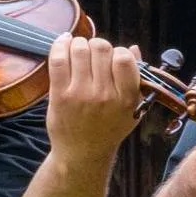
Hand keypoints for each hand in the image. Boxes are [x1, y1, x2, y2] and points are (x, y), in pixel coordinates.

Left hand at [44, 33, 142, 164]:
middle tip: (94, 54)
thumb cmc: (109, 130)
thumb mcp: (132, 109)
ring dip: (79, 44)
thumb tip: (133, 48)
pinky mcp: (59, 95)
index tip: (113, 58)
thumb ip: (136, 79)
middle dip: (98, 45)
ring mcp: (80, 95)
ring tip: (79, 50)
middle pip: (101, 48)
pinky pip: (59, 60)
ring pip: (79, 49)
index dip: (118, 51)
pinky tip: (64, 42)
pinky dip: (60, 45)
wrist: (83, 154)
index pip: (124, 58)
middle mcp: (104, 95)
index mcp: (126, 98)